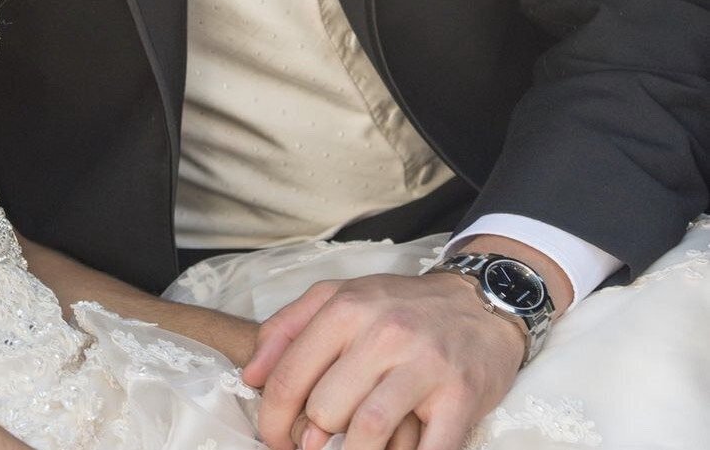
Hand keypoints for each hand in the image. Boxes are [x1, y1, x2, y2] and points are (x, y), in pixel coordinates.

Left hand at [242, 271, 523, 449]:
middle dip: (313, 438)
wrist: (480, 302)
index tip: (275, 439)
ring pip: (368, 430)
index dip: (273, 419)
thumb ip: (288, 327)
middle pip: (326, 408)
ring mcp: (424, 364)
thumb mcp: (340, 296)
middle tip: (315, 445)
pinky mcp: (460, 396)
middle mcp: (385, 332)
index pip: (292, 375)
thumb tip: (251, 375)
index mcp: (348, 307)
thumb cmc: (401, 306)